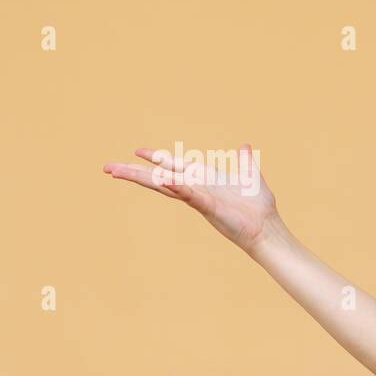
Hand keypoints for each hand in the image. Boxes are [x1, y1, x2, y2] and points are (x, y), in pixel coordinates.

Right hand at [102, 144, 281, 253]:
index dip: (157, 159)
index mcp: (204, 180)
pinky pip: (190, 195)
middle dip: (134, 172)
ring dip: (144, 178)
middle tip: (108, 167)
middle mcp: (196, 189)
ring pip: (166, 186)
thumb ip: (244, 162)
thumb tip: (245, 147)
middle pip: (159, 178)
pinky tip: (164, 179)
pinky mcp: (209, 207)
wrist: (268, 227)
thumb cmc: (258, 207)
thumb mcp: (250, 177)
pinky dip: (178, 187)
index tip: (137, 151)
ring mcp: (199, 198)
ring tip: (119, 171)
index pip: (174, 167)